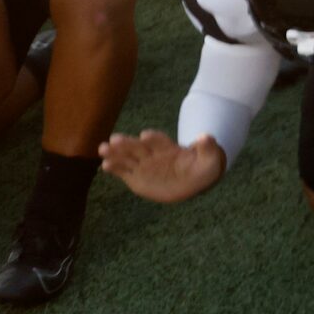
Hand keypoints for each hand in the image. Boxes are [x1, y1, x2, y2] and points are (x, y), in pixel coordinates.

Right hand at [100, 129, 225, 202]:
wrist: (193, 179)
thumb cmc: (201, 167)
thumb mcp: (210, 158)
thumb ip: (207, 148)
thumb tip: (206, 136)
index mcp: (170, 149)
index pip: (160, 142)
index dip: (154, 138)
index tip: (146, 135)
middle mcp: (153, 154)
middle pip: (139, 147)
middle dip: (128, 143)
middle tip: (115, 139)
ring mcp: (143, 165)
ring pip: (127, 158)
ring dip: (115, 153)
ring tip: (103, 148)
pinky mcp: (136, 177)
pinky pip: (124, 172)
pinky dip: (114, 168)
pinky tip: (105, 165)